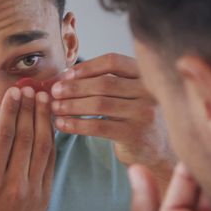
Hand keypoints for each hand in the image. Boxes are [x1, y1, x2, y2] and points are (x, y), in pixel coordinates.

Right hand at [0, 87, 55, 210]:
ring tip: (44, 99)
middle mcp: (14, 185)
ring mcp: (33, 191)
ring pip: (43, 147)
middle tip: (32, 88)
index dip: (11, 112)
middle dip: (30, 110)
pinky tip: (49, 123)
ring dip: (44, 120)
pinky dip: (51, 140)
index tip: (15, 92)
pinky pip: (51, 161)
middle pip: (26, 138)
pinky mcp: (45, 195)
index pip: (4, 137)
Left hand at [51, 53, 173, 175]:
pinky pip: (98, 126)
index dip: (86, 66)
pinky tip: (62, 124)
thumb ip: (109, 81)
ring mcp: (144, 113)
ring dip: (72, 105)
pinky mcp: (135, 134)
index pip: (113, 61)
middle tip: (54, 92)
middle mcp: (148, 91)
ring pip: (99, 104)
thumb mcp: (130, 94)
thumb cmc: (135, 118)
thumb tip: (65, 76)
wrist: (156, 150)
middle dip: (74, 87)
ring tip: (55, 108)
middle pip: (104, 83)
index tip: (66, 75)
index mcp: (145, 75)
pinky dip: (76, 124)